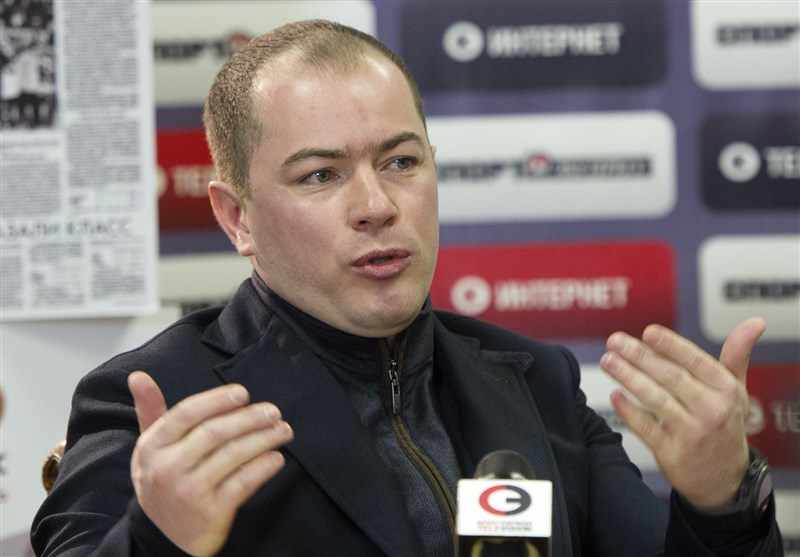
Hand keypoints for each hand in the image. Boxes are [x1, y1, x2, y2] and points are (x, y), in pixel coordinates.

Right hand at [128, 371, 293, 555]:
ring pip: (233, 455)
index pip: (187, 414)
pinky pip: (243, 483)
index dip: (217, 400)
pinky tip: (276, 458)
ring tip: (283, 430)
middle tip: (274, 411)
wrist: (160, 539)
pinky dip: (263, 468)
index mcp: (153, 446)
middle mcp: (168, 468)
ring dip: (264, 439)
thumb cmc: (160, 482)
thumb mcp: (148, 448)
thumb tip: (138, 376)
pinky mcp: (211, 513)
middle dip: (250, 418)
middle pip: (215, 433)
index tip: (243, 393)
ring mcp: (190, 491)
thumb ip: (149, 411)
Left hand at [599, 317, 765, 508]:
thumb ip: (737, 354)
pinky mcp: (671, 453)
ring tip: (608, 361)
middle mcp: (711, 411)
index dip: (671, 346)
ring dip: (628, 378)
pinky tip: (614, 395)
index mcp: (726, 391)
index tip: (648, 332)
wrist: (724, 480)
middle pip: (670, 378)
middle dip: (639, 356)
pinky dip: (627, 411)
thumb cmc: (725, 423)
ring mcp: (691, 433)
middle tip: (614, 341)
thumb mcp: (736, 390)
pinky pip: (644, 427)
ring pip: (655, 400)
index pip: (697, 362)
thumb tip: (755, 321)